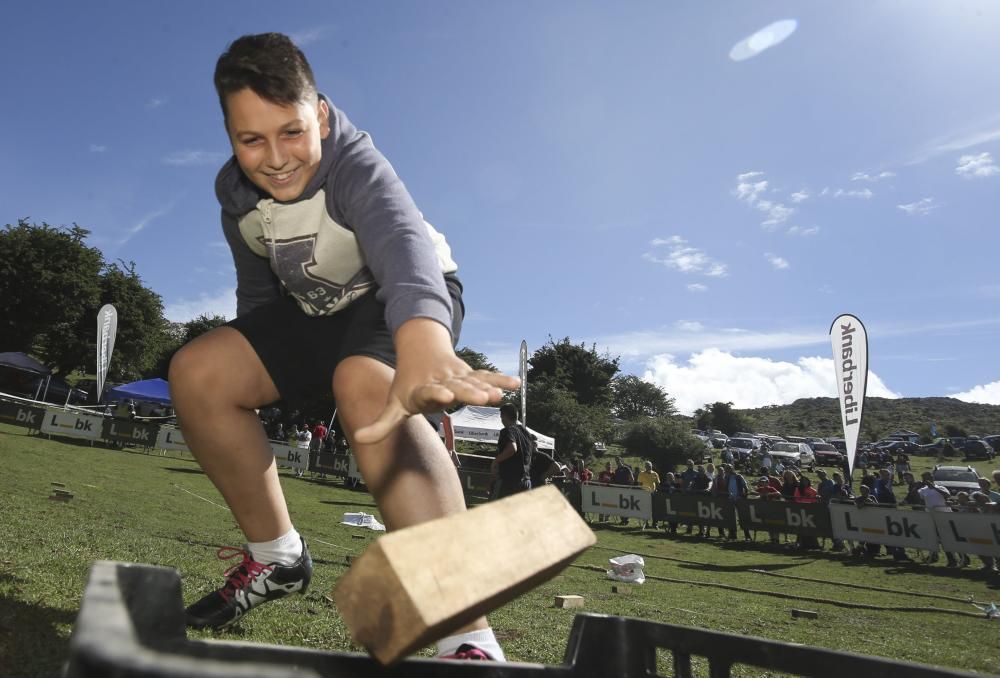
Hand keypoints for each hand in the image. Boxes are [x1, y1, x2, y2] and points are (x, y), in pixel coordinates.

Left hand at [354, 318, 519, 443]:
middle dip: (468, 392)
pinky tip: (516, 384)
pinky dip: (500, 379)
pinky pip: (486, 376)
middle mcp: (441, 381)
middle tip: (481, 398)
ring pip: (473, 381)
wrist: (420, 348)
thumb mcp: (394, 404)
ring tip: (498, 395)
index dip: (436, 395)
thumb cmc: (408, 384)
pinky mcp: (470, 374)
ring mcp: (457, 376)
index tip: (444, 396)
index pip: (428, 393)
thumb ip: (381, 424)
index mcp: (421, 390)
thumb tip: (359, 439)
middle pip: (455, 386)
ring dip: (486, 386)